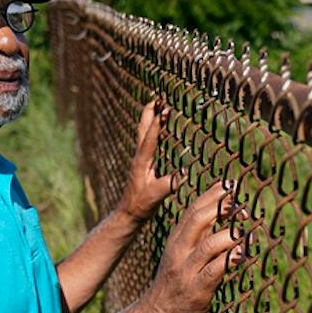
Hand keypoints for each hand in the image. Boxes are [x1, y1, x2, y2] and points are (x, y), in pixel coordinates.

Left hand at [118, 99, 182, 223]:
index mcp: (142, 162)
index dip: (157, 124)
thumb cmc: (141, 206)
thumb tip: (182, 174)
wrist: (128, 214)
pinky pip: (148, 140)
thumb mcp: (155, 196)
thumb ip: (167, 184)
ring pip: (143, 133)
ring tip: (157, 106)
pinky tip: (158, 130)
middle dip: (150, 112)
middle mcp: (139, 157)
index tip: (164, 109)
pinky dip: (153, 130)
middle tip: (157, 98)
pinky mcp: (143, 164)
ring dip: (150, 118)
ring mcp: (140, 159)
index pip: (150, 138)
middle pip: (143, 128)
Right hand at [139, 181, 247, 312]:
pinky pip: (214, 271)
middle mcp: (180, 251)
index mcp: (177, 239)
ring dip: (229, 235)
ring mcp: (187, 271)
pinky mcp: (197, 290)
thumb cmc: (176, 283)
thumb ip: (202, 236)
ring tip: (245, 230)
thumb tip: (226, 214)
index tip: (231, 185)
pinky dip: (229, 260)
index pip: (194, 209)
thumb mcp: (184, 254)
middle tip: (241, 203)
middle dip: (220, 207)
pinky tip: (242, 255)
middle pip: (198, 220)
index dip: (213, 195)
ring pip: (208, 245)